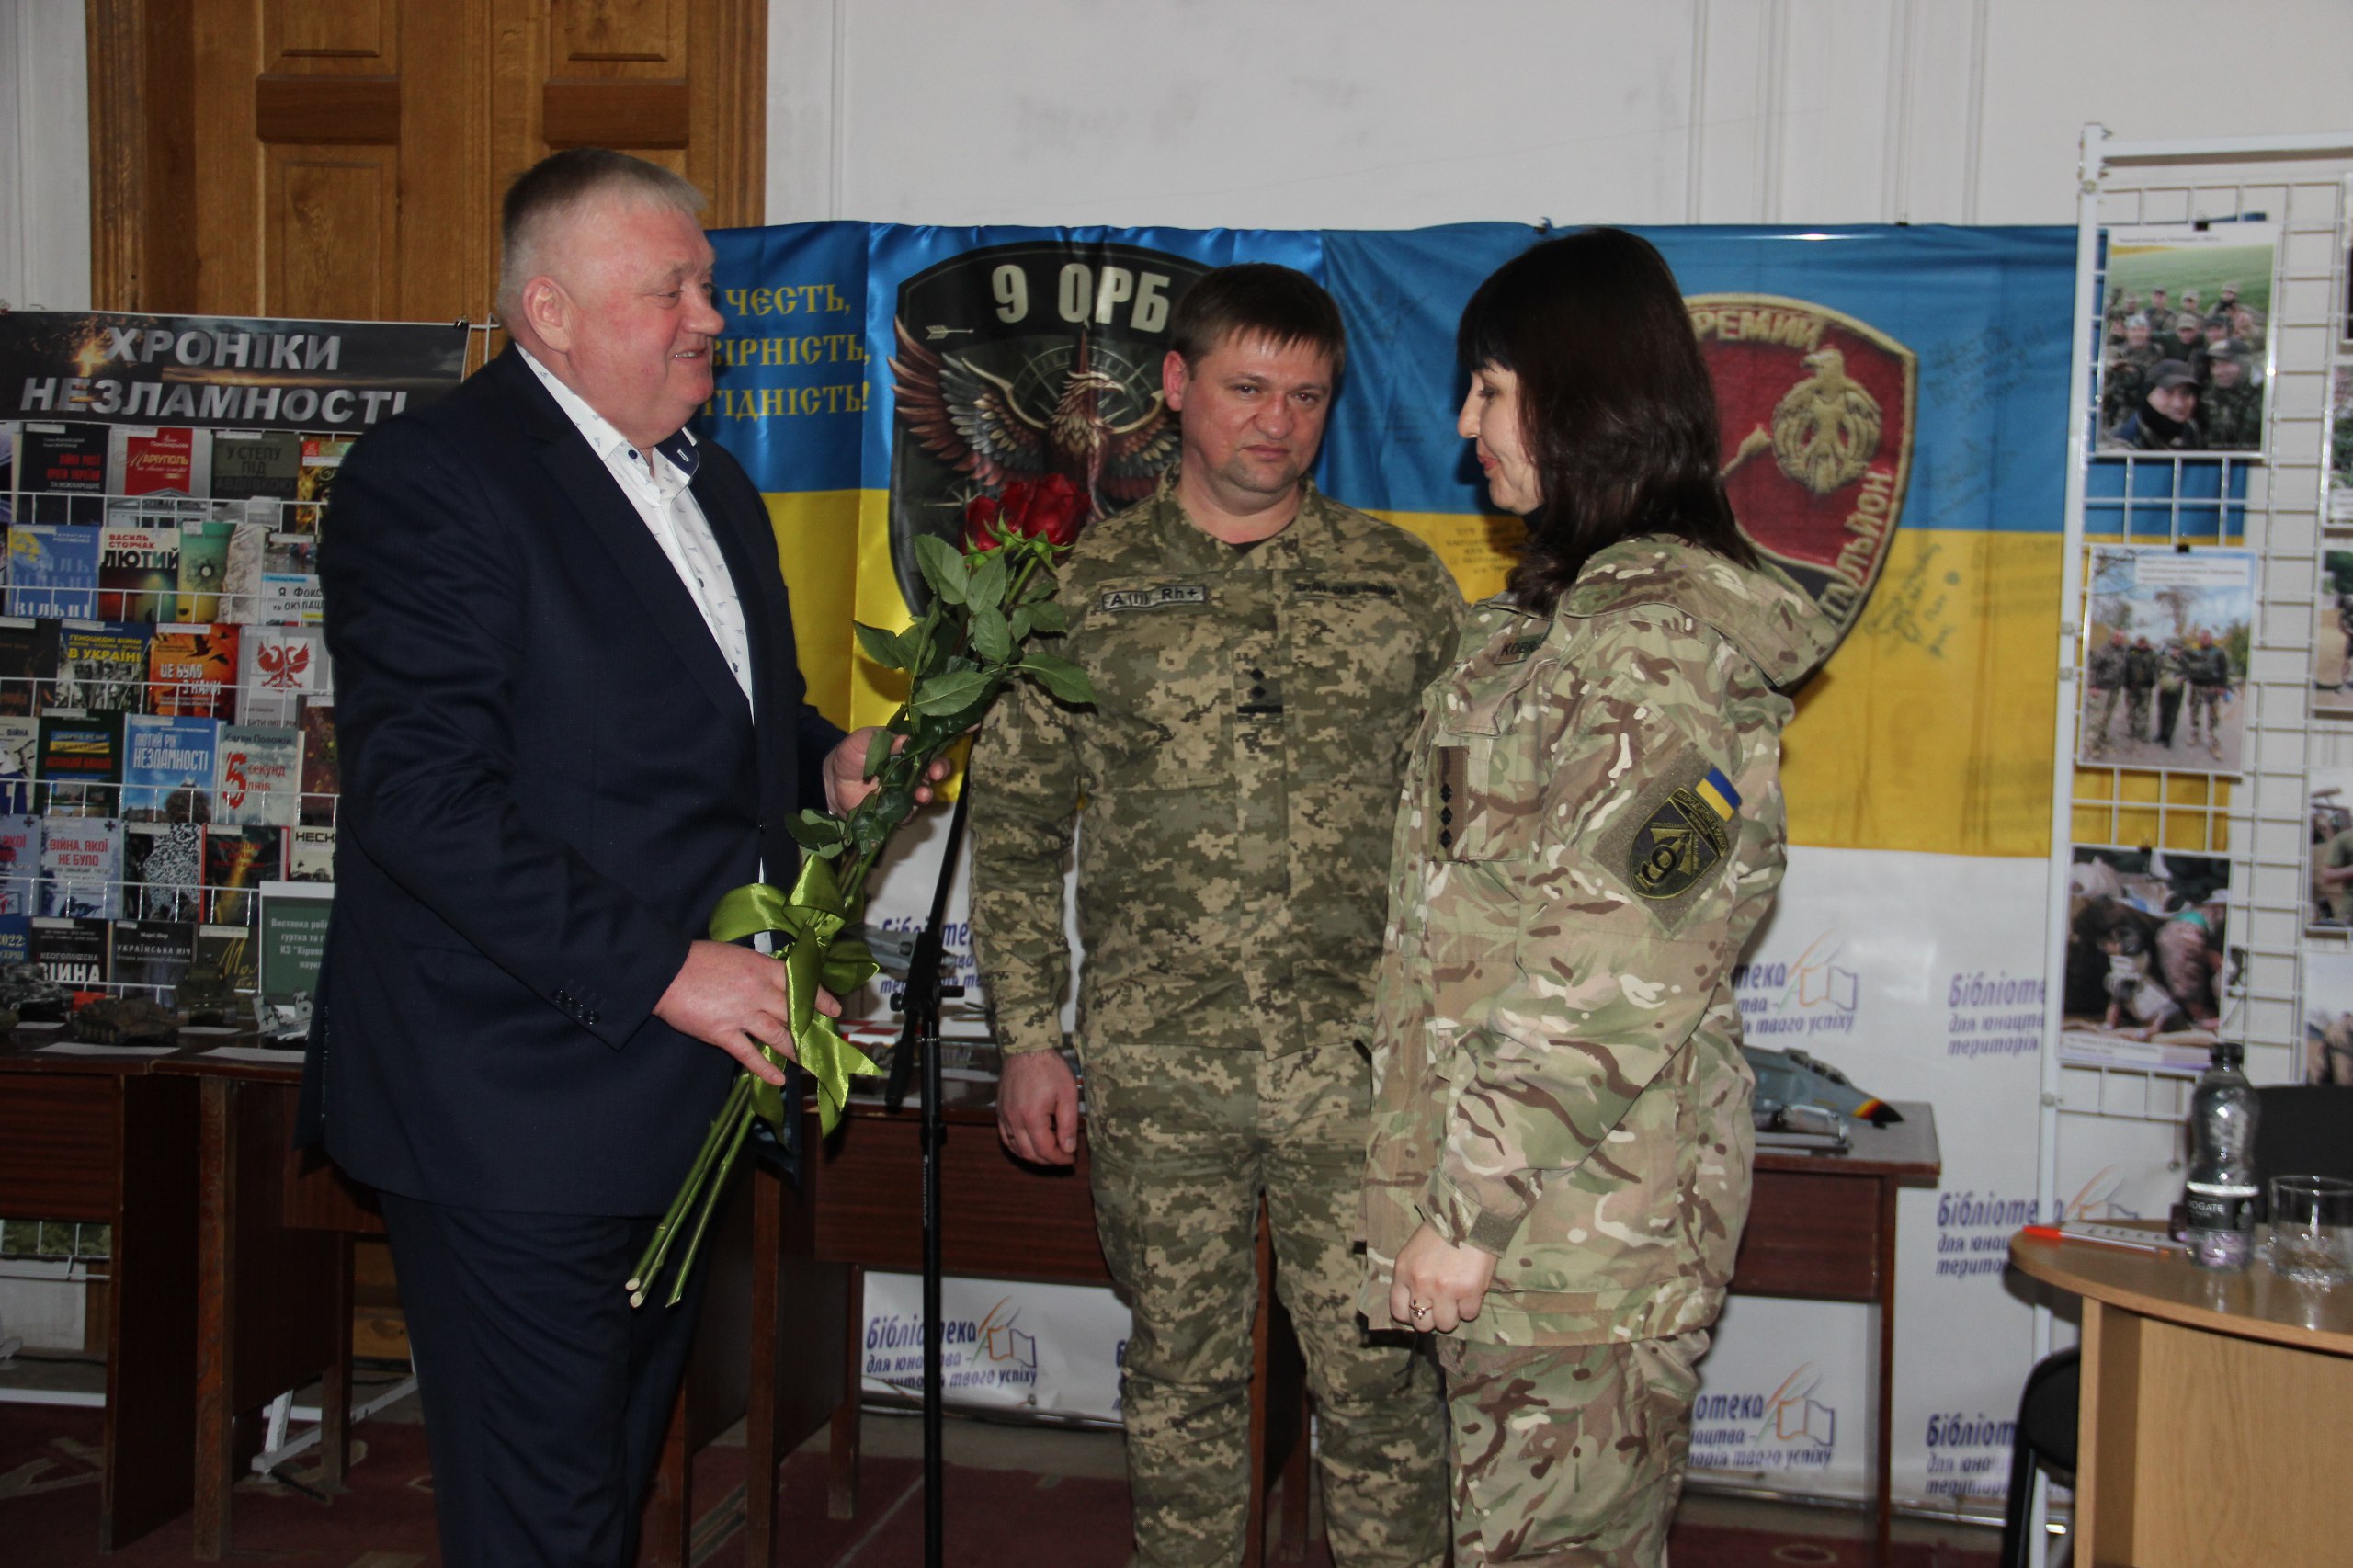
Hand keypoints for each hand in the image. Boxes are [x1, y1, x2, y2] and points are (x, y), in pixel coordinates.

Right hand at [652, 939, 841, 1085]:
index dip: (820, 999)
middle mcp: (758, 991)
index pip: (800, 985)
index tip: (834, 1011)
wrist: (665, 970)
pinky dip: (765, 1068)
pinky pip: (749, 1054)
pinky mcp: (722, 1033)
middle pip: (793, 1014)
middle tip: (823, 1042)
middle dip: (810, 1030)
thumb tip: (772, 984)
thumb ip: (757, 971)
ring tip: (807, 1062)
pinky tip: (778, 1079)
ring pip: (777, 1036)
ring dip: (794, 1051)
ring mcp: (741, 1014)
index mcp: (762, 968)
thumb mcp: (737, 956)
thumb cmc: (698, 959)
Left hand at [825, 727, 952, 814]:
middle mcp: (910, 771)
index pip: (928, 748)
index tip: (936, 756)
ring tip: (922, 794)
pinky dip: (909, 812)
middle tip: (935, 773)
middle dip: (939, 770)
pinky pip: (907, 813)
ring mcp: (905, 791)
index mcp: (906, 750)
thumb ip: (883, 738)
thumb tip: (906, 738)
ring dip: (926, 793)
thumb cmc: (849, 756)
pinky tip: (906, 810)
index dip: (938, 749)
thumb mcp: (861, 740)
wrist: (832, 783)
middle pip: (933, 770)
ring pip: (923, 793)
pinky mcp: (896, 810)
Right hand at [997, 1049, 1078, 1165]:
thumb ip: (1068, 1124)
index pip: (1045, 1150)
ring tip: (1049, 1151)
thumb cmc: (1050, 1068)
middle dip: (1048, 1160)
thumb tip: (1068, 1148)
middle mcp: (1014, 1120)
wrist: (1027, 1049)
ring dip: (1033, 1155)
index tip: (1071, 1158)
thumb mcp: (1067, 1095)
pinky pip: (1005, 1137)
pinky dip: (1017, 1146)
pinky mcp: (1000, 1111)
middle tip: (1063, 1156)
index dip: (1060, 1158)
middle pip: (1029, 1153)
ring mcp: (1004, 1116)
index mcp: (1032, 1117)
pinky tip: (1029, 1144)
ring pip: (1016, 1148)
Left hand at [1389, 1221, 1497, 1333]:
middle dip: (1432, 1318)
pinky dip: (1472, 1306)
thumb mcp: (1413, 1251)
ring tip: (1458, 1299)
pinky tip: (1472, 1290)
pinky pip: (1470, 1314)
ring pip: (1446, 1324)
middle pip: (1422, 1324)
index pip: (1399, 1311)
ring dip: (1453, 1315)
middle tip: (1442, 1305)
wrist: (1468, 1214)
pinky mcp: (1469, 1291)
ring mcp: (1445, 1289)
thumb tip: (1416, 1303)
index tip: (1421, 1310)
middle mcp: (1421, 1284)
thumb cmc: (1440, 1231)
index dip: (1410, 1315)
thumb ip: (1411, 1277)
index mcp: (1404, 1272)